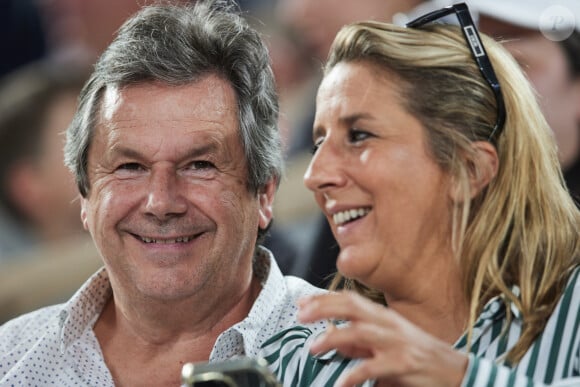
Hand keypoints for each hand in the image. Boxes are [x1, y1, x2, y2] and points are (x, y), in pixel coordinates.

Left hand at [297, 292, 467, 386]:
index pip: (351, 299)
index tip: (302, 303)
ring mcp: (397, 343)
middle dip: (324, 308)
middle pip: (352, 307)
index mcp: (384, 317)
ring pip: (359, 332)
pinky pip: (372, 368)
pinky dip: (353, 375)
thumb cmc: (417, 356)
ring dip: (333, 339)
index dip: (325, 298)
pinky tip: (341, 384)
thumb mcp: (387, 343)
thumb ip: (359, 341)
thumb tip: (330, 335)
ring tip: (313, 348)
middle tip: (301, 316)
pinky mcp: (403, 364)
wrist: (455, 372)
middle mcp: (389, 324)